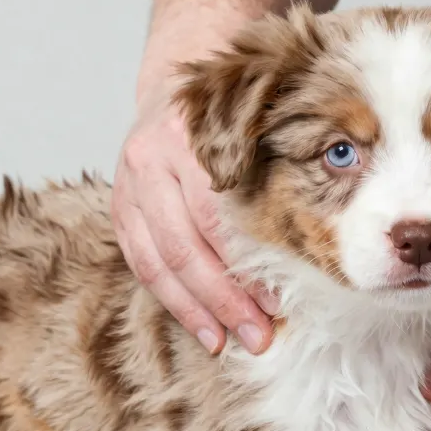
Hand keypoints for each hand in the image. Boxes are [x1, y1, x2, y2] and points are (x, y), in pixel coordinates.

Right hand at [112, 79, 275, 354]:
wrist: (176, 89)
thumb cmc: (229, 118)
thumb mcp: (256, 128)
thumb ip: (276, 175)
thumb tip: (311, 251)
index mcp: (193, 136)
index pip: (217, 217)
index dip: (245, 265)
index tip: (277, 303)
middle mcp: (152, 157)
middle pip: (186, 245)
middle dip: (224, 299)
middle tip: (258, 335)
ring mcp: (129, 182)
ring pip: (159, 261)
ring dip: (196, 309)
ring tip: (226, 342)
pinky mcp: (119, 205)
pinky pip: (141, 262)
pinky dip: (171, 299)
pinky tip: (200, 325)